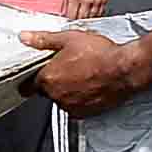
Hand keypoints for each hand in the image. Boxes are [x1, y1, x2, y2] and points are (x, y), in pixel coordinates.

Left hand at [22, 27, 151, 114]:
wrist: (126, 69)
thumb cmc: (101, 54)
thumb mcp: (69, 39)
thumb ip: (44, 40)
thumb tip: (25, 37)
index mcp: (48, 79)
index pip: (28, 86)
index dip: (31, 80)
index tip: (33, 77)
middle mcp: (57, 96)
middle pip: (47, 91)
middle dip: (54, 81)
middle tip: (68, 68)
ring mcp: (71, 106)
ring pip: (62, 99)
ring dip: (67, 91)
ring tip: (82, 75)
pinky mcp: (86, 113)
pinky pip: (76, 107)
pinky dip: (80, 99)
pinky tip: (90, 85)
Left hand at [64, 0, 112, 21]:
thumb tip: (63, 9)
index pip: (71, 15)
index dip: (69, 19)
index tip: (68, 19)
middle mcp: (86, 0)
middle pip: (81, 18)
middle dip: (77, 20)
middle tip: (75, 19)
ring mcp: (96, 0)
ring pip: (91, 17)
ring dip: (86, 18)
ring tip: (83, 16)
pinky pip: (100, 12)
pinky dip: (95, 14)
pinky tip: (91, 12)